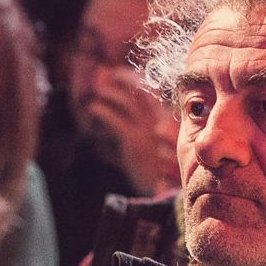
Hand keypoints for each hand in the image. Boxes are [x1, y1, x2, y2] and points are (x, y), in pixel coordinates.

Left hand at [83, 65, 179, 194]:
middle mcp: (162, 120)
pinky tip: (94, 109)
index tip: (124, 73)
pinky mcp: (135, 142)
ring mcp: (149, 131)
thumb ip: (159, 131)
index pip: (156, 91)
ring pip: (128, 102)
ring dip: (112, 93)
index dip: (139, 80)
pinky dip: (103, 111)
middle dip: (127, 79)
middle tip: (111, 73)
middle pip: (144, 91)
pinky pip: (116, 120)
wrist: (166, 192)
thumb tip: (150, 119)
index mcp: (171, 119)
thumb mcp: (165, 148)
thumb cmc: (165, 170)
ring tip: (99, 90)